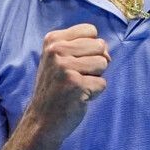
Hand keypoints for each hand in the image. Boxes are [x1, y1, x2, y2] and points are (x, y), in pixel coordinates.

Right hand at [26, 23, 110, 141]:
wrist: (42, 120)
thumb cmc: (56, 87)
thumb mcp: (59, 58)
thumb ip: (82, 47)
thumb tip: (107, 52)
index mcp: (52, 40)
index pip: (91, 30)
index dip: (91, 47)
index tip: (76, 61)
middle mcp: (57, 50)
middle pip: (100, 45)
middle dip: (95, 63)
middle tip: (76, 76)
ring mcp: (65, 68)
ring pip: (104, 63)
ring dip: (95, 77)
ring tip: (77, 86)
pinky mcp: (76, 85)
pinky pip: (102, 83)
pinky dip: (95, 92)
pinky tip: (78, 97)